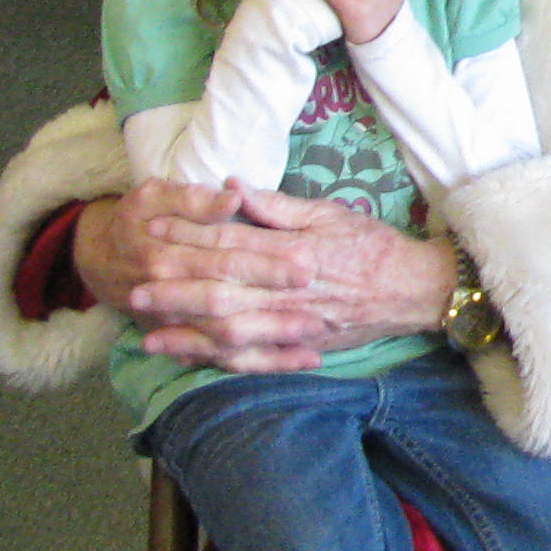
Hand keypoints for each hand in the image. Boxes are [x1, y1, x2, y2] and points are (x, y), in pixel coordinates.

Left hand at [75, 181, 455, 371]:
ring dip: (188, 331)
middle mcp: (290, 290)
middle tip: (135, 285)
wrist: (416, 290)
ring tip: (148, 330)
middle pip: (222, 290)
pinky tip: (191, 359)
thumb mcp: (330, 213)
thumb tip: (232, 189)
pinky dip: (221, 361)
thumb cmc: (374, 246)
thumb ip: (278, 207)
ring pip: (231, 330)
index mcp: (295, 251)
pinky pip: (255, 359)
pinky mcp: (301, 347)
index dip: (188, 234)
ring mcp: (295, 323)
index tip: (152, 227)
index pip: (231, 240)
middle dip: (175, 288)